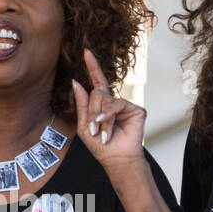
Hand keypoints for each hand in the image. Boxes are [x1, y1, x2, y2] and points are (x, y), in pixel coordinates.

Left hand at [72, 48, 146, 174]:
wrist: (116, 159)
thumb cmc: (101, 146)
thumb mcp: (84, 126)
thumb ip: (81, 104)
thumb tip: (76, 82)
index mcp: (101, 105)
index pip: (97, 82)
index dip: (92, 67)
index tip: (86, 52)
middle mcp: (114, 102)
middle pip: (97, 93)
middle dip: (92, 112)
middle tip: (93, 129)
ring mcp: (125, 105)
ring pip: (106, 99)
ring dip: (100, 118)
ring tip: (101, 133)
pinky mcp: (135, 109)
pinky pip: (117, 104)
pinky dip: (109, 116)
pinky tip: (107, 127)